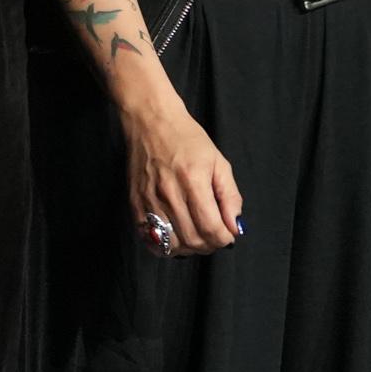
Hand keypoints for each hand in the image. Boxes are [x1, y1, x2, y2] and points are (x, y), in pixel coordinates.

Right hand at [121, 96, 241, 254]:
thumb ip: (230, 196)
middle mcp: (169, 193)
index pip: (211, 228)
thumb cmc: (187, 139)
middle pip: (193, 240)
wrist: (151, 123)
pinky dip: (166, 246)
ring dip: (190, 249)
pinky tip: (177, 237)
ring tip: (198, 238)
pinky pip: (150, 239)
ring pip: (172, 244)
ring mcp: (149, 200)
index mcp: (193, 181)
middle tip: (215, 237)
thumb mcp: (218, 162)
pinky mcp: (135, 204)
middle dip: (210, 245)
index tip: (228, 235)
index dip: (224, 239)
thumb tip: (234, 226)